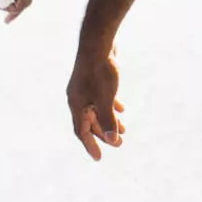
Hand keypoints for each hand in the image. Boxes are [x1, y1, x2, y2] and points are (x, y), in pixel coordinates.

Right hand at [68, 42, 126, 161]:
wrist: (98, 42)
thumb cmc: (101, 71)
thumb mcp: (106, 99)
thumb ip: (107, 120)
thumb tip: (111, 140)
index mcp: (76, 105)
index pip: (81, 132)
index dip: (90, 146)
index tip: (99, 158)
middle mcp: (78, 99)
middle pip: (90, 122)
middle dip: (104, 134)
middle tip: (119, 144)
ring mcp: (85, 88)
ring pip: (97, 110)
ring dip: (109, 120)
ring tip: (124, 129)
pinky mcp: (94, 79)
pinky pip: (101, 98)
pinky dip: (111, 106)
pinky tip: (122, 109)